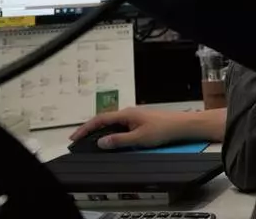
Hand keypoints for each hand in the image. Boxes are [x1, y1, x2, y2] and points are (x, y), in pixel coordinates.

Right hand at [69, 107, 225, 149]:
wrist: (182, 125)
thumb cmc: (162, 130)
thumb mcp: (139, 138)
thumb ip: (119, 141)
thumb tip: (100, 142)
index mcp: (126, 114)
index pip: (100, 119)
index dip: (85, 128)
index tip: (74, 136)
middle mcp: (128, 112)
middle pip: (104, 120)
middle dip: (90, 129)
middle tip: (78, 140)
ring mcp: (134, 116)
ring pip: (112, 123)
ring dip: (100, 131)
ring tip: (90, 141)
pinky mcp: (140, 121)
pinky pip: (120, 126)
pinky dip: (110, 132)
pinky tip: (110, 139)